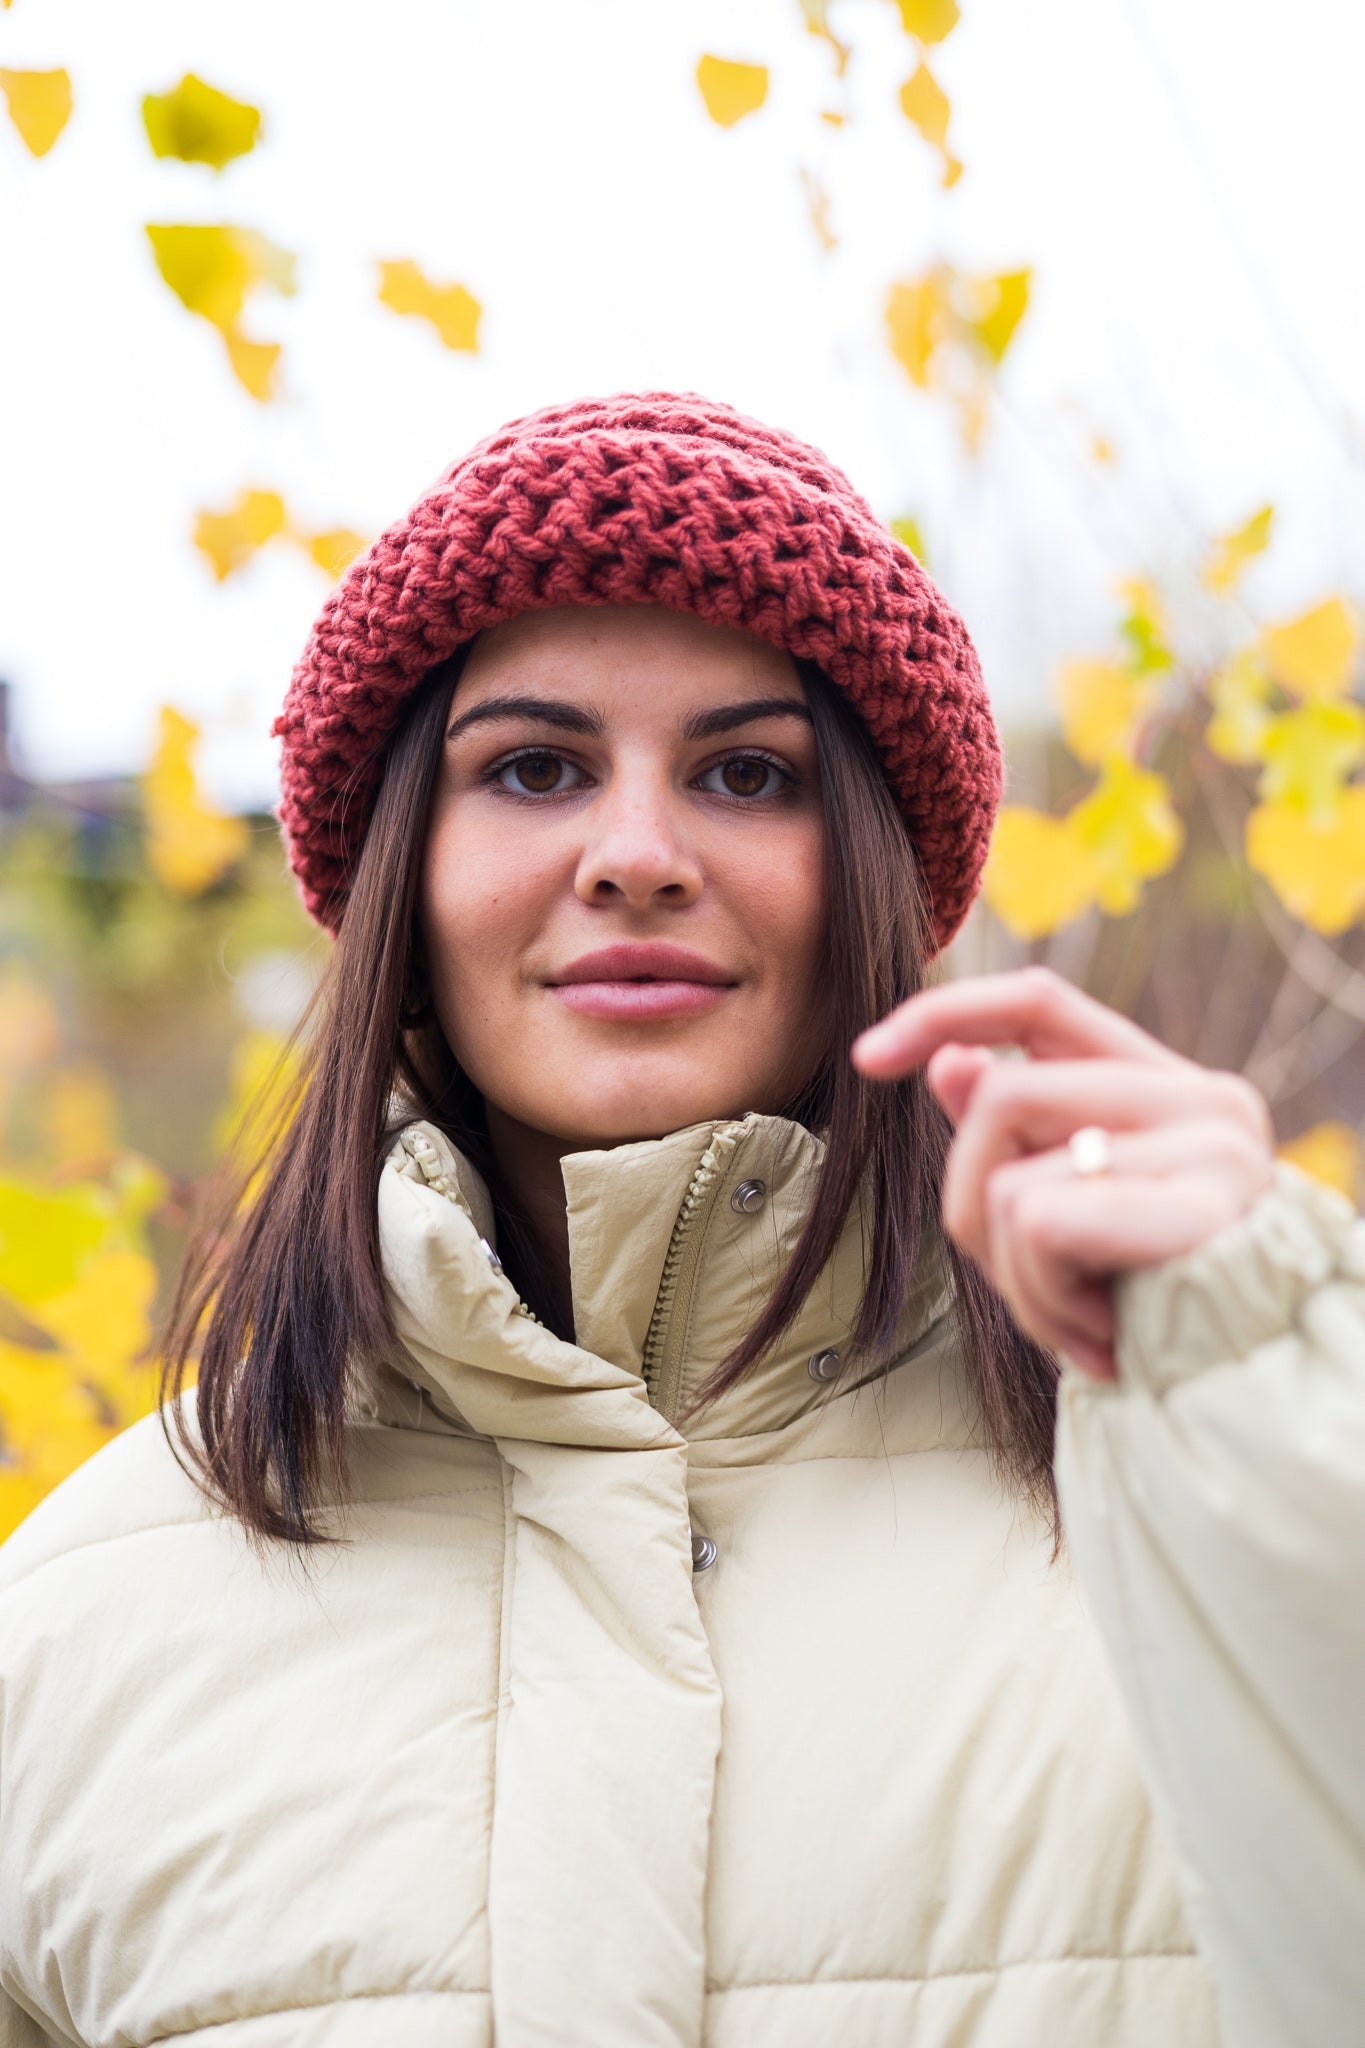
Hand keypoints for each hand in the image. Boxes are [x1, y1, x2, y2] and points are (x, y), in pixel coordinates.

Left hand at [851, 968, 1275, 1379]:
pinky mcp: (1208, 1208)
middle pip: (1003, 1097)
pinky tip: (1100, 1342)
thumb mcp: (1067, 1216)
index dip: (944, 1013)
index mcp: (1165, 1082)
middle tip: (1029, 1285)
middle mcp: (1203, 1096)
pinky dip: (1042, 1298)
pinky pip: (1042, 1224)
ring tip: (1080, 1324)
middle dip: (971, 1207)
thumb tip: (949, 1061)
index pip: (1038, 1002)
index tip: (865, 1057)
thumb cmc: (1149, 1312)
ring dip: (1015, 1278)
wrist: (1245, 1402)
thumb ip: (1015, 1138)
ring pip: (1010, 1177)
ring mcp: (1214, 1147)